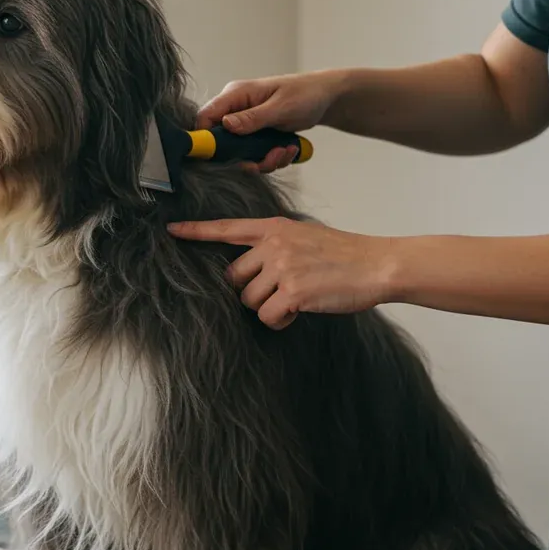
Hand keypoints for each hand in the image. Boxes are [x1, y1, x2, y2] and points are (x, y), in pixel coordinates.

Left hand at [166, 217, 397, 329]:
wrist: (377, 264)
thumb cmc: (344, 255)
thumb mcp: (304, 236)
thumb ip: (275, 246)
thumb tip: (249, 269)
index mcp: (274, 228)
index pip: (227, 228)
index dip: (197, 231)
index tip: (171, 230)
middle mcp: (273, 244)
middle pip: (233, 277)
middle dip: (250, 291)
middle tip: (279, 292)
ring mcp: (282, 267)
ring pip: (248, 301)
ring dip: (268, 308)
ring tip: (295, 300)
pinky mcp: (292, 291)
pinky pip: (267, 316)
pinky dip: (280, 321)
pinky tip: (299, 312)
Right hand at [198, 70, 345, 172]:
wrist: (324, 98)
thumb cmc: (305, 94)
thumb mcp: (281, 107)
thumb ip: (253, 118)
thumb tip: (226, 125)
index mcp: (235, 95)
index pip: (206, 117)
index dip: (206, 139)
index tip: (221, 157)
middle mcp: (235, 110)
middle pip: (221, 142)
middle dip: (243, 157)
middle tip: (266, 160)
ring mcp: (244, 124)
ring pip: (239, 153)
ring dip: (261, 160)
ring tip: (284, 152)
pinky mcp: (255, 136)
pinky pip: (254, 155)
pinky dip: (270, 159)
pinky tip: (287, 150)